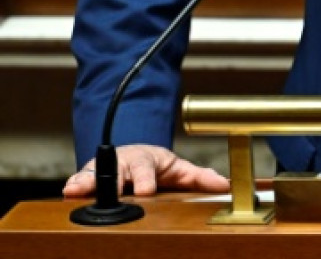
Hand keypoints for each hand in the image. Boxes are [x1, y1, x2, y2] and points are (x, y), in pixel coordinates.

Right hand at [63, 144, 229, 197]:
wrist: (133, 156)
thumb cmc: (156, 166)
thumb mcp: (178, 170)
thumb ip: (199, 178)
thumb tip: (224, 185)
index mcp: (147, 160)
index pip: (147, 169)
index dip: (146, 180)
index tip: (145, 191)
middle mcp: (124, 162)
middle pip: (118, 171)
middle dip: (112, 180)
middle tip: (108, 190)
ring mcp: (105, 169)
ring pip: (95, 174)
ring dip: (85, 181)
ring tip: (74, 189)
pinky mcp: (89, 178)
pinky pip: (80, 181)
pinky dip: (74, 185)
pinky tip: (67, 191)